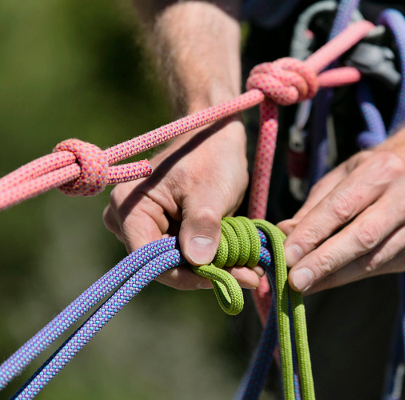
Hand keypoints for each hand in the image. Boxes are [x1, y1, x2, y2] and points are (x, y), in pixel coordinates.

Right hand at [103, 117, 263, 289]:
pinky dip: (214, 260)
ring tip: (252, 271)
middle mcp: (128, 222)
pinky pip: (187, 256)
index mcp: (128, 207)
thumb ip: (202, 223)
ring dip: (215, 270)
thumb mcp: (209, 189)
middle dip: (206, 274)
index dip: (186, 275)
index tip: (225, 279)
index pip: (149, 259)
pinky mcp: (165, 233)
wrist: (215, 137)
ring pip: (179, 265)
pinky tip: (242, 262)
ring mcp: (145, 229)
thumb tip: (198, 261)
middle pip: (165, 266)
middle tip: (250, 278)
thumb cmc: (210, 154)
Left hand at [278, 150, 404, 293]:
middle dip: (324, 262)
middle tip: (294, 281)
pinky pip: (378, 267)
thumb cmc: (369, 177)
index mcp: (382, 170)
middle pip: (361, 237)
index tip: (286, 255)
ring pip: (371, 259)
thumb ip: (313, 207)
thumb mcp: (340, 178)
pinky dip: (348, 276)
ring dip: (333, 276)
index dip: (312, 233)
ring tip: (303, 286)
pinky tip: (325, 281)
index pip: (342, 206)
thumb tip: (283, 233)